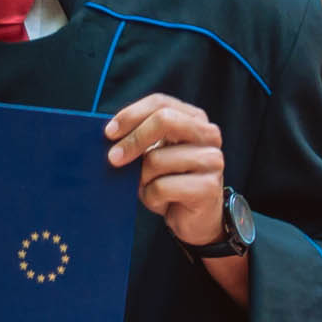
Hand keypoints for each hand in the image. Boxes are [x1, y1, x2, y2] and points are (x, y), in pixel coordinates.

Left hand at [105, 93, 225, 244]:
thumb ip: (137, 139)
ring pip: (157, 159)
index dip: (131, 115)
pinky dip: (151, 196)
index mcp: (193, 119)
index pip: (160, 103)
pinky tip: (162, 200)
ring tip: (150, 186)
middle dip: (132, 139)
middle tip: (113, 158)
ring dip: (142, 177)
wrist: (193, 218)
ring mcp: (212, 160)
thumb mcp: (151, 154)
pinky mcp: (209, 187)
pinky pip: (163, 187)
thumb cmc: (169, 181)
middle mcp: (208, 134)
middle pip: (164, 120)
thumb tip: (108, 134)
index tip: (109, 132)